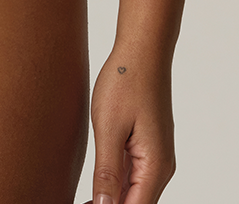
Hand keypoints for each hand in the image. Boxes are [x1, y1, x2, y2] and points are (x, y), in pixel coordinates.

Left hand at [84, 51, 174, 203]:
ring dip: (111, 198)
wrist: (142, 50)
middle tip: (77, 202)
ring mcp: (155, 157)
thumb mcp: (109, 128)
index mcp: (155, 167)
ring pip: (133, 192)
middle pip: (135, 203)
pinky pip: (133, 175)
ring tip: (83, 199)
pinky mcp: (147, 146)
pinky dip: (115, 183)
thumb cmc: (126, 81)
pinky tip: (96, 184)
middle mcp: (160, 167)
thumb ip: (107, 172)